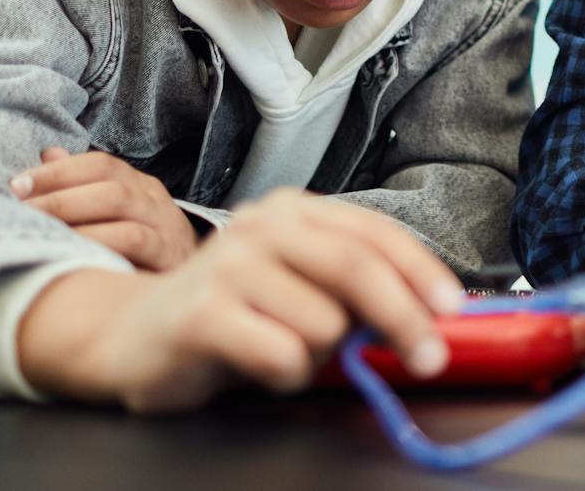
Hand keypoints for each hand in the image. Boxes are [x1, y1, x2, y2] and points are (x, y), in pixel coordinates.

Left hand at [12, 147, 197, 270]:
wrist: (195, 286)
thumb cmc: (141, 249)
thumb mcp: (116, 217)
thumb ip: (82, 186)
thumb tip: (47, 153)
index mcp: (138, 184)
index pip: (99, 163)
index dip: (56, 171)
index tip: (15, 185)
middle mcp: (153, 198)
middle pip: (107, 183)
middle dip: (57, 194)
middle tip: (19, 209)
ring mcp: (165, 223)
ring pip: (120, 203)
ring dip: (73, 214)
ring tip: (38, 229)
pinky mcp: (170, 253)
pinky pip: (136, 239)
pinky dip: (100, 240)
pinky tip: (70, 251)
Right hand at [16, 189, 463, 411]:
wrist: (131, 333)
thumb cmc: (233, 312)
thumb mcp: (297, 285)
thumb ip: (352, 286)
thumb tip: (430, 314)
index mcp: (294, 211)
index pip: (375, 234)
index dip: (421, 271)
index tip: (452, 308)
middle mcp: (262, 226)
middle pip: (356, 268)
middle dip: (404, 317)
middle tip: (428, 357)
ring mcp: (228, 266)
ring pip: (323, 323)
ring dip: (319, 355)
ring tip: (282, 349)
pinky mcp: (202, 314)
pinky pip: (281, 356)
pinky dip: (285, 374)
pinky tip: (256, 365)